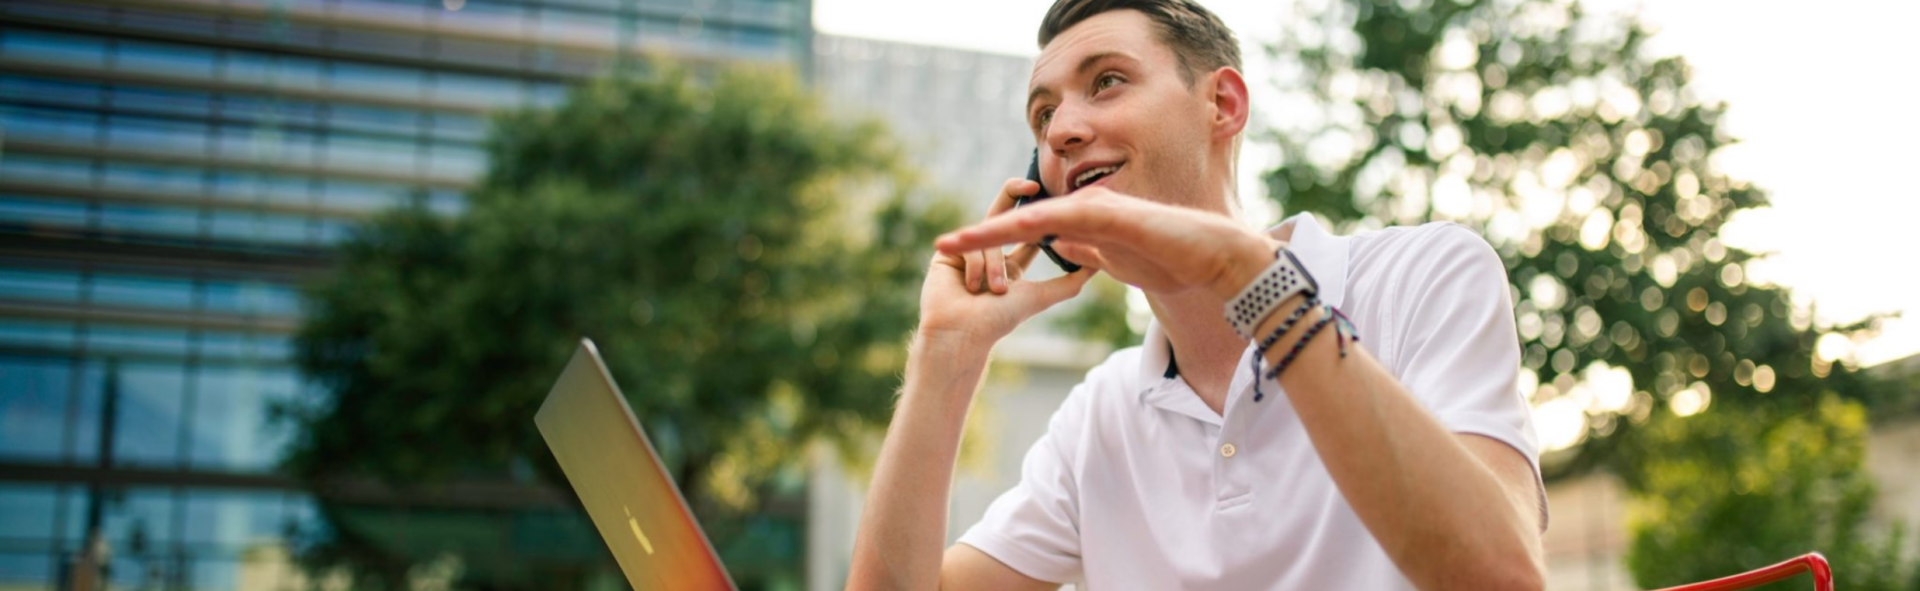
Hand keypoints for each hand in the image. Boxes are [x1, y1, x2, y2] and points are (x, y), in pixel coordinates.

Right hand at [916, 178, 1094, 347]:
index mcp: (1009, 266)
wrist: (964, 334)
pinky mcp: (947, 253)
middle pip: (1002, 214)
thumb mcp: (1042, 296)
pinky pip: (970, 246)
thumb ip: (1069, 281)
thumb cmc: (1000, 319)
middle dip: (1014, 193)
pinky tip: (972, 288)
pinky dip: (977, 268)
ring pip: (990, 238)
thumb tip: (1097, 266)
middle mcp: (988, 255)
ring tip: (996, 292)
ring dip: (996, 267)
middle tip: (1032, 182)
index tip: (1052, 199)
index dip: (1038, 215)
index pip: (1026, 233)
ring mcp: (966, 253)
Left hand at [934, 186, 1278, 304]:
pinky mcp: (1109, 214)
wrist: (1206, 254)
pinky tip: (1009, 232)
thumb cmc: (1167, 258)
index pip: (1026, 234)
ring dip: (994, 231)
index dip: (992, 243)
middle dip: (980, 236)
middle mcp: (1082, 210)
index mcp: (1081, 224)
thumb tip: (1060, 247)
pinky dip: (1036, 224)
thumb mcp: (1114, 260)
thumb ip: (1087, 250)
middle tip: (941, 246)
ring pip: (1033, 218)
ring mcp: (1094, 209)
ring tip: (958, 243)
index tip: (959, 254)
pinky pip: (1066, 219)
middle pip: (1020, 222)